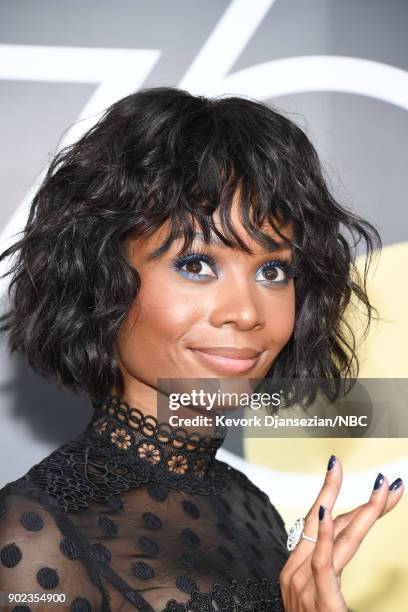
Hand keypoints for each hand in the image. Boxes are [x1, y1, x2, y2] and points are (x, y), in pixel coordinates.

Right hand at [278, 456, 403, 610]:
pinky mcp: (318, 602)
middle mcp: (295, 573)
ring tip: (383, 488)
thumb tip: (341, 541)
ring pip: (333, 536)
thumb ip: (327, 570)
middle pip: (325, 522)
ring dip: (363, 509)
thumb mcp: (319, 599)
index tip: (343, 470)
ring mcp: (303, 587)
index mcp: (296, 570)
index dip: (337, 496)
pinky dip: (327, 534)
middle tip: (384, 478)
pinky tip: (330, 512)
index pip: (320, 524)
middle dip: (353, 494)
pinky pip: (323, 562)